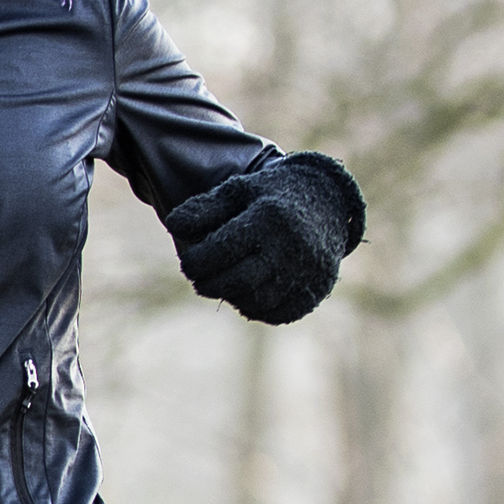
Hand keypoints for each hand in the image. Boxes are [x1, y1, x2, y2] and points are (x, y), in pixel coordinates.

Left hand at [161, 151, 363, 326]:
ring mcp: (307, 272)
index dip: (196, 261)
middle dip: (209, 284)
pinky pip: (278, 312)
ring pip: (257, 300)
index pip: (221, 250)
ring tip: (222, 283)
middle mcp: (291, 247)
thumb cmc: (272, 195)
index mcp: (269, 218)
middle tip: (199, 279)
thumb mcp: (239, 191)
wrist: (330, 201)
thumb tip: (173, 225)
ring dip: (231, 296)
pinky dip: (256, 308)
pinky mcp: (315, 290)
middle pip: (238, 281)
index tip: (189, 261)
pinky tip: (246, 293)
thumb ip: (205, 208)